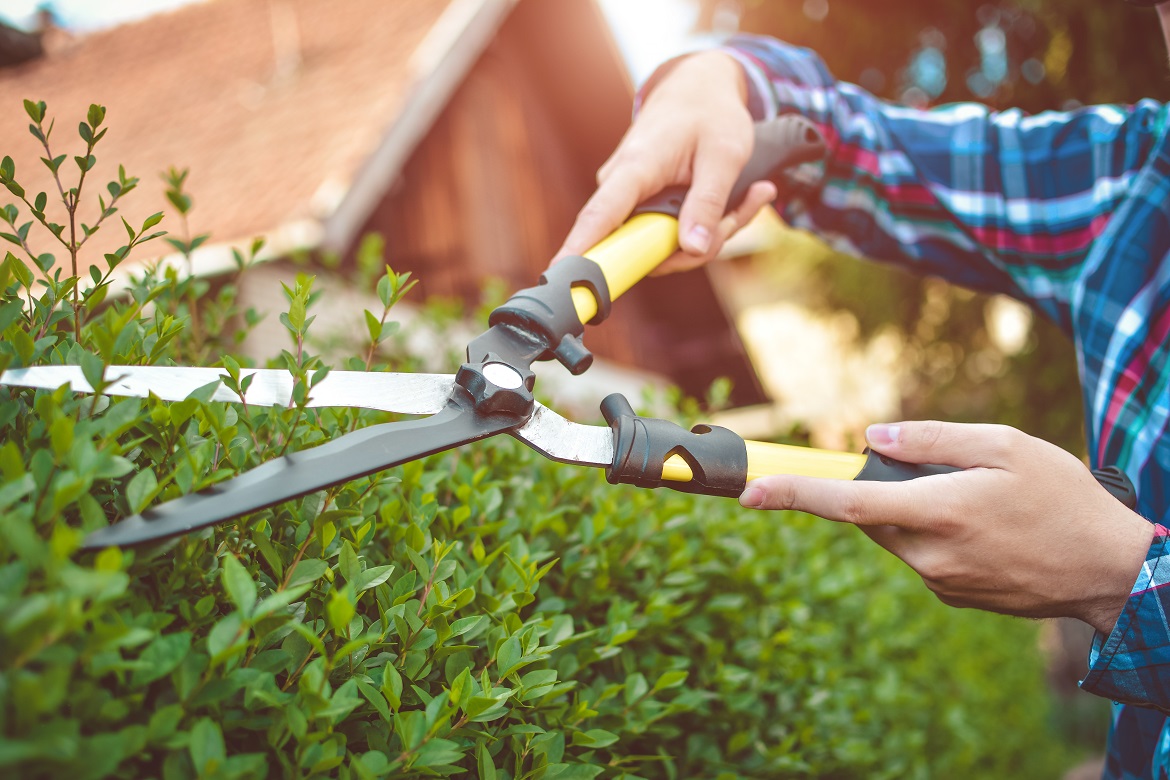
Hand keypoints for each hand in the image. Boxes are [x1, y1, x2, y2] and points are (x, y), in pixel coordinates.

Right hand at [555, 51, 777, 271]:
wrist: (698, 87)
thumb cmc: (712, 114)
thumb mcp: (725, 154)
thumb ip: (708, 203)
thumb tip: (693, 250)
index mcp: (636, 168)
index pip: (599, 217)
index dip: (579, 250)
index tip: (558, 276)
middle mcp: (622, 187)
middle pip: (647, 247)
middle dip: (702, 245)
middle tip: (746, 208)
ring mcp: (629, 200)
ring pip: (665, 245)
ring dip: (712, 234)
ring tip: (751, 194)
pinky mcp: (640, 206)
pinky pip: (670, 234)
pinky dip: (707, 226)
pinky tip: (741, 199)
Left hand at [739, 420, 1154, 633]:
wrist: (1109, 571)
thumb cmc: (1063, 499)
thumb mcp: (1007, 446)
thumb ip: (933, 439)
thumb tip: (874, 438)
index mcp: (937, 511)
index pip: (846, 502)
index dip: (793, 494)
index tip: (748, 493)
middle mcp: (928, 553)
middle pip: (868, 513)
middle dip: (880, 485)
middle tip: (934, 470)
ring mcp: (938, 580)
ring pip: (892, 533)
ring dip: (909, 508)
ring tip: (975, 500)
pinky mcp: (949, 594)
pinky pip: (918, 553)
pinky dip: (931, 531)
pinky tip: (984, 528)